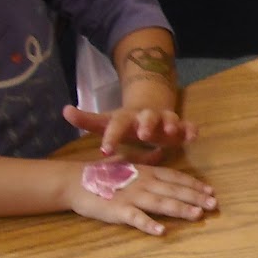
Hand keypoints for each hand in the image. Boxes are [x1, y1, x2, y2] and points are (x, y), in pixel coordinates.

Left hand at [64, 103, 197, 159]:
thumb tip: (64, 110)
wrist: (151, 108)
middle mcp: (146, 116)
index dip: (111, 137)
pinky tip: (193, 136)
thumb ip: (87, 120)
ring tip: (173, 132)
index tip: (104, 150)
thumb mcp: (107, 122)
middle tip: (143, 135)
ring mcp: (165, 119)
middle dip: (146, 125)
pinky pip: (187, 126)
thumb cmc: (126, 123)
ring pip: (170, 118)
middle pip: (147, 117)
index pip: (117, 125)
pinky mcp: (180, 126)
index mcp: (127, 117)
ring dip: (172, 124)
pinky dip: (191, 129)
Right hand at [66, 160, 217, 235]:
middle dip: (195, 197)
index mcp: (147, 172)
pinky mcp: (118, 210)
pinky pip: (135, 218)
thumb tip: (160, 152)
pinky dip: (148, 224)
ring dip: (180, 209)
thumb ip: (146, 160)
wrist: (73, 181)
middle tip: (214, 205)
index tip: (211, 191)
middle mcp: (143, 183)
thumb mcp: (126, 162)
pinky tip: (161, 231)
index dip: (193, 184)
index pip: (175, 178)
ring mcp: (131, 196)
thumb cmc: (101, 173)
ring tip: (197, 215)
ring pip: (160, 203)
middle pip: (174, 190)